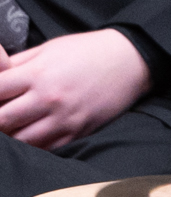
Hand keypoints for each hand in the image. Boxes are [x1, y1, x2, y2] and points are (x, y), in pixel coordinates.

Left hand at [0, 29, 149, 148]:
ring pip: (22, 139)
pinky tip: (32, 136)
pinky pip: (48, 148)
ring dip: (12, 135)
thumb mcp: (48, 49)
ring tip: (13, 127)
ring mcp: (65, 117)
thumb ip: (18, 63)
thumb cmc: (88, 51)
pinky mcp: (79, 130)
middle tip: (1, 117)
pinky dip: (35, 145)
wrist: (131, 61)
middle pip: (2, 120)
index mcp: (37, 73)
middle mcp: (49, 98)